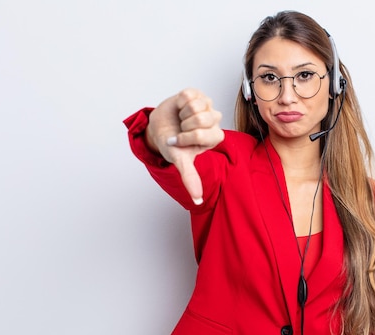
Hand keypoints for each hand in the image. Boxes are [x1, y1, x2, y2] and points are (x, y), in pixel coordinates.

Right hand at [146, 88, 223, 204]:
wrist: (159, 126)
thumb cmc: (172, 143)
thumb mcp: (180, 160)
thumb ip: (190, 178)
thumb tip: (198, 200)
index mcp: (215, 137)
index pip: (201, 134)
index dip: (185, 137)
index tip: (180, 141)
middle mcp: (215, 121)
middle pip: (201, 119)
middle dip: (184, 125)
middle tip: (181, 129)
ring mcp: (208, 105)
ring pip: (196, 106)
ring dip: (182, 113)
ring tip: (181, 118)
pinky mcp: (198, 93)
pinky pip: (189, 94)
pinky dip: (180, 101)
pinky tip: (180, 107)